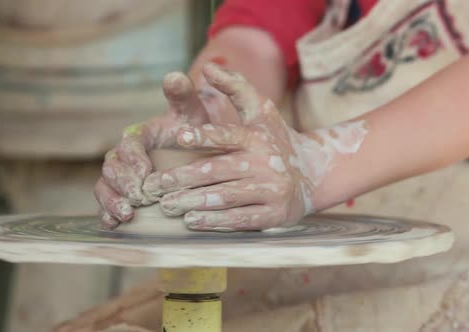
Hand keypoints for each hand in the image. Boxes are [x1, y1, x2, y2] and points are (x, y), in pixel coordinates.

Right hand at [94, 71, 235, 228]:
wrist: (195, 154)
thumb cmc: (193, 132)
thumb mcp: (191, 112)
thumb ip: (182, 95)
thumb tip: (175, 75)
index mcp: (138, 135)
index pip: (128, 144)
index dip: (134, 158)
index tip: (146, 172)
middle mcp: (124, 156)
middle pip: (112, 168)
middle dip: (123, 183)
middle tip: (139, 197)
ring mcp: (121, 177)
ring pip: (105, 187)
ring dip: (112, 201)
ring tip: (127, 215)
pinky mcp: (122, 195)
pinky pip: (106, 205)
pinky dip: (107, 215)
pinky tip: (115, 226)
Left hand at [142, 64, 367, 230]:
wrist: (313, 174)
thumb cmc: (276, 140)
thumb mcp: (261, 110)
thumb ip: (236, 87)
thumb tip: (208, 69)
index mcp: (258, 137)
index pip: (228, 135)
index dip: (204, 136)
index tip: (180, 137)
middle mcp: (265, 163)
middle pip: (218, 171)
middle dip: (183, 179)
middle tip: (156, 186)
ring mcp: (272, 190)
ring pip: (226, 197)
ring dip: (194, 202)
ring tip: (167, 205)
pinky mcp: (275, 214)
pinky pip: (241, 219)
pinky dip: (215, 221)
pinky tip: (193, 221)